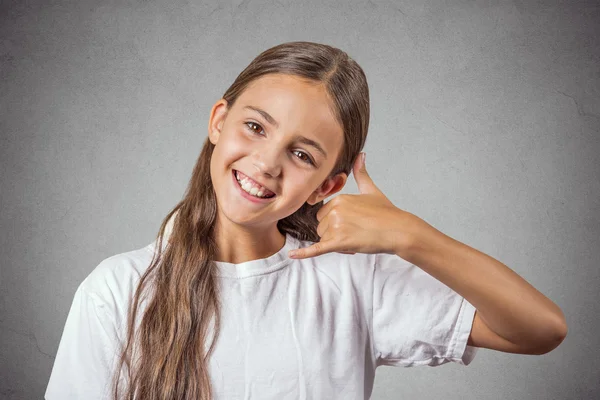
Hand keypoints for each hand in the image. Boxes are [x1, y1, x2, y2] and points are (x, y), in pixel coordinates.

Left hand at [288, 152, 421, 258]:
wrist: (399, 230)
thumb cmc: (387, 213)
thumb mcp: (371, 190)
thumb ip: (361, 173)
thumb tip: (360, 155)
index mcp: (339, 199)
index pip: (324, 214)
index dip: (336, 222)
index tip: (353, 224)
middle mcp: (335, 211)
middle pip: (321, 227)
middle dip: (334, 234)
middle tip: (356, 234)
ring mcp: (336, 227)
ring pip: (323, 239)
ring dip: (335, 243)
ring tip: (355, 241)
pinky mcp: (339, 242)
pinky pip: (317, 249)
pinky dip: (304, 253)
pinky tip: (292, 255)